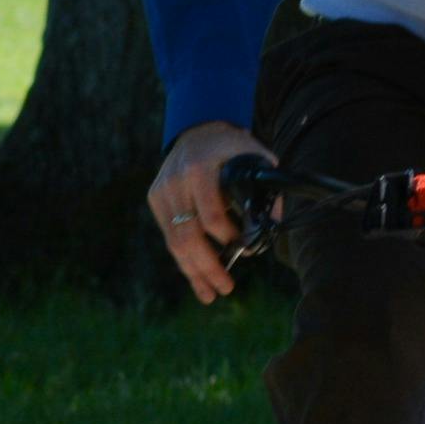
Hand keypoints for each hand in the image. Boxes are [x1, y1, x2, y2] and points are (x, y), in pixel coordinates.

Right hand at [148, 120, 274, 304]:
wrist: (198, 129)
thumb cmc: (233, 148)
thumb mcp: (256, 159)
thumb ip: (265, 191)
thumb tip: (269, 226)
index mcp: (201, 169)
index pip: (210, 214)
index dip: (226, 236)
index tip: (241, 246)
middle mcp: (175, 182)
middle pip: (188, 235)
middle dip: (207, 266)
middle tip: (225, 288)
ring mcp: (162, 192)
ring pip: (174, 242)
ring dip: (192, 271)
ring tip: (209, 294)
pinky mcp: (155, 200)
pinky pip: (169, 236)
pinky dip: (184, 258)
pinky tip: (196, 275)